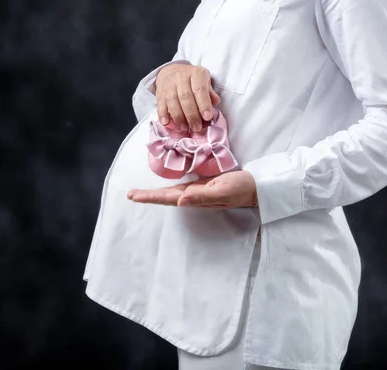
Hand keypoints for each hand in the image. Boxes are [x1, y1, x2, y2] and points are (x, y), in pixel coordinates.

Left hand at [127, 171, 257, 209]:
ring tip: (140, 193)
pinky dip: (168, 188)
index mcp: (195, 198)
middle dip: (148, 196)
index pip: (168, 198)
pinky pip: (181, 187)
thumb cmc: (240, 188)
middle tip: (130, 194)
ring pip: (171, 193)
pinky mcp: (202, 186)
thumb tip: (179, 201)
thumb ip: (201, 196)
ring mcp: (197, 192)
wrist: (256, 187)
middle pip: (166, 197)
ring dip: (155, 193)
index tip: (134, 196)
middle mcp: (193, 196)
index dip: (150, 196)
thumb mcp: (222, 191)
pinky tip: (163, 188)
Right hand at [155, 63, 220, 131]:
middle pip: (185, 97)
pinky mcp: (160, 92)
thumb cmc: (192, 80)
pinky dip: (162, 114)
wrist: (171, 72)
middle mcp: (181, 77)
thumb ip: (210, 93)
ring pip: (172, 101)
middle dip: (191, 115)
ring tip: (184, 128)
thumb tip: (215, 102)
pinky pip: (160, 104)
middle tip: (196, 128)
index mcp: (196, 74)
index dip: (204, 104)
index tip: (207, 117)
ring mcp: (169, 84)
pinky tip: (166, 123)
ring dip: (178, 117)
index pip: (200, 89)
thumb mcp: (205, 82)